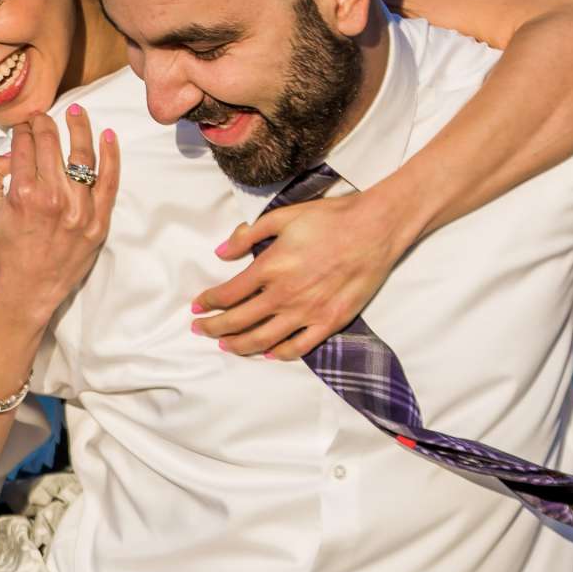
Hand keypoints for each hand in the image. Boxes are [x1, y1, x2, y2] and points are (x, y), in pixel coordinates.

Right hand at [0, 105, 120, 320]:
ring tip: (76, 111)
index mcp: (23, 193)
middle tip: (42, 115)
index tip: (23, 125)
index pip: (25, 145)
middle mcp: (53, 198)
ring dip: (79, 127)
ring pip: (82, 155)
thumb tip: (6, 150)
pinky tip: (108, 135)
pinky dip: (110, 156)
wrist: (31, 285)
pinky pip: (109, 181)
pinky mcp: (98, 220)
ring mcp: (79, 209)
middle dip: (45, 123)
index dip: (23, 129)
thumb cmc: (6, 246)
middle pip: (51, 144)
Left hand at [189, 187, 417, 359]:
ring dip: (239, 345)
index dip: (208, 303)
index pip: (228, 294)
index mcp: (270, 267)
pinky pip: (299, 347)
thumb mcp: (282, 217)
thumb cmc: (329, 219)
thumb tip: (221, 252)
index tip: (197, 306)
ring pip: (264, 339)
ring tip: (225, 345)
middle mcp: (284, 294)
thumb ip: (248, 235)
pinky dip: (280, 354)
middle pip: (239, 321)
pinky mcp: (330, 322)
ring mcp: (308, 312)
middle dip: (214, 328)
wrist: (375, 228)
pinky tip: (269, 353)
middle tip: (200, 330)